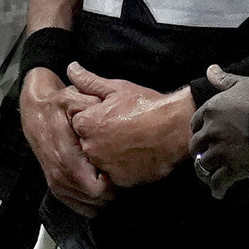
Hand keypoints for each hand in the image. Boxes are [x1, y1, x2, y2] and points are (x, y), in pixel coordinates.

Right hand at [21, 65, 111, 215]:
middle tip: (116, 173)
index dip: (113, 184)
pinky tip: (97, 186)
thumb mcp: (73, 98)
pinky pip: (79, 207)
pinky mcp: (56, 187)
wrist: (35, 112)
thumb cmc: (56, 106)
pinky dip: (92, 202)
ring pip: (89, 206)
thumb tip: (107, 109)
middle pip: (96, 200)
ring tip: (107, 178)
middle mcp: (60, 175)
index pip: (97, 188)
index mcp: (67, 158)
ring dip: (103, 197)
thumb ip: (91, 105)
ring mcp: (57, 183)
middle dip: (112, 190)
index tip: (118, 169)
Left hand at [61, 67, 190, 187]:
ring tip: (130, 143)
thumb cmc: (146, 106)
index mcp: (86, 124)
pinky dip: (123, 168)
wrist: (176, 128)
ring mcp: (105, 166)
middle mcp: (90, 147)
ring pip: (101, 161)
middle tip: (123, 130)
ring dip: (110, 155)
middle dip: (101, 138)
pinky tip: (136, 156)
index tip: (112, 117)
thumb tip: (71, 68)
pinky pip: (115, 175)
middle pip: (88, 144)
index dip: (96, 119)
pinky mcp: (120, 180)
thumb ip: (89, 81)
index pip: (79, 124)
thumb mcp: (116, 88)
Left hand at [189, 66, 248, 198]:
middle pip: (195, 146)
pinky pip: (218, 182)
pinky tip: (219, 193)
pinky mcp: (233, 168)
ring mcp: (220, 151)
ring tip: (212, 175)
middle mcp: (211, 132)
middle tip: (207, 155)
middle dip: (200, 151)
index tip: (207, 134)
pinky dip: (217, 189)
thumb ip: (224, 80)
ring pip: (204, 165)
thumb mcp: (243, 84)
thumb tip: (210, 69)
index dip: (201, 130)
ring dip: (207, 170)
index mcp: (210, 110)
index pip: (195, 123)